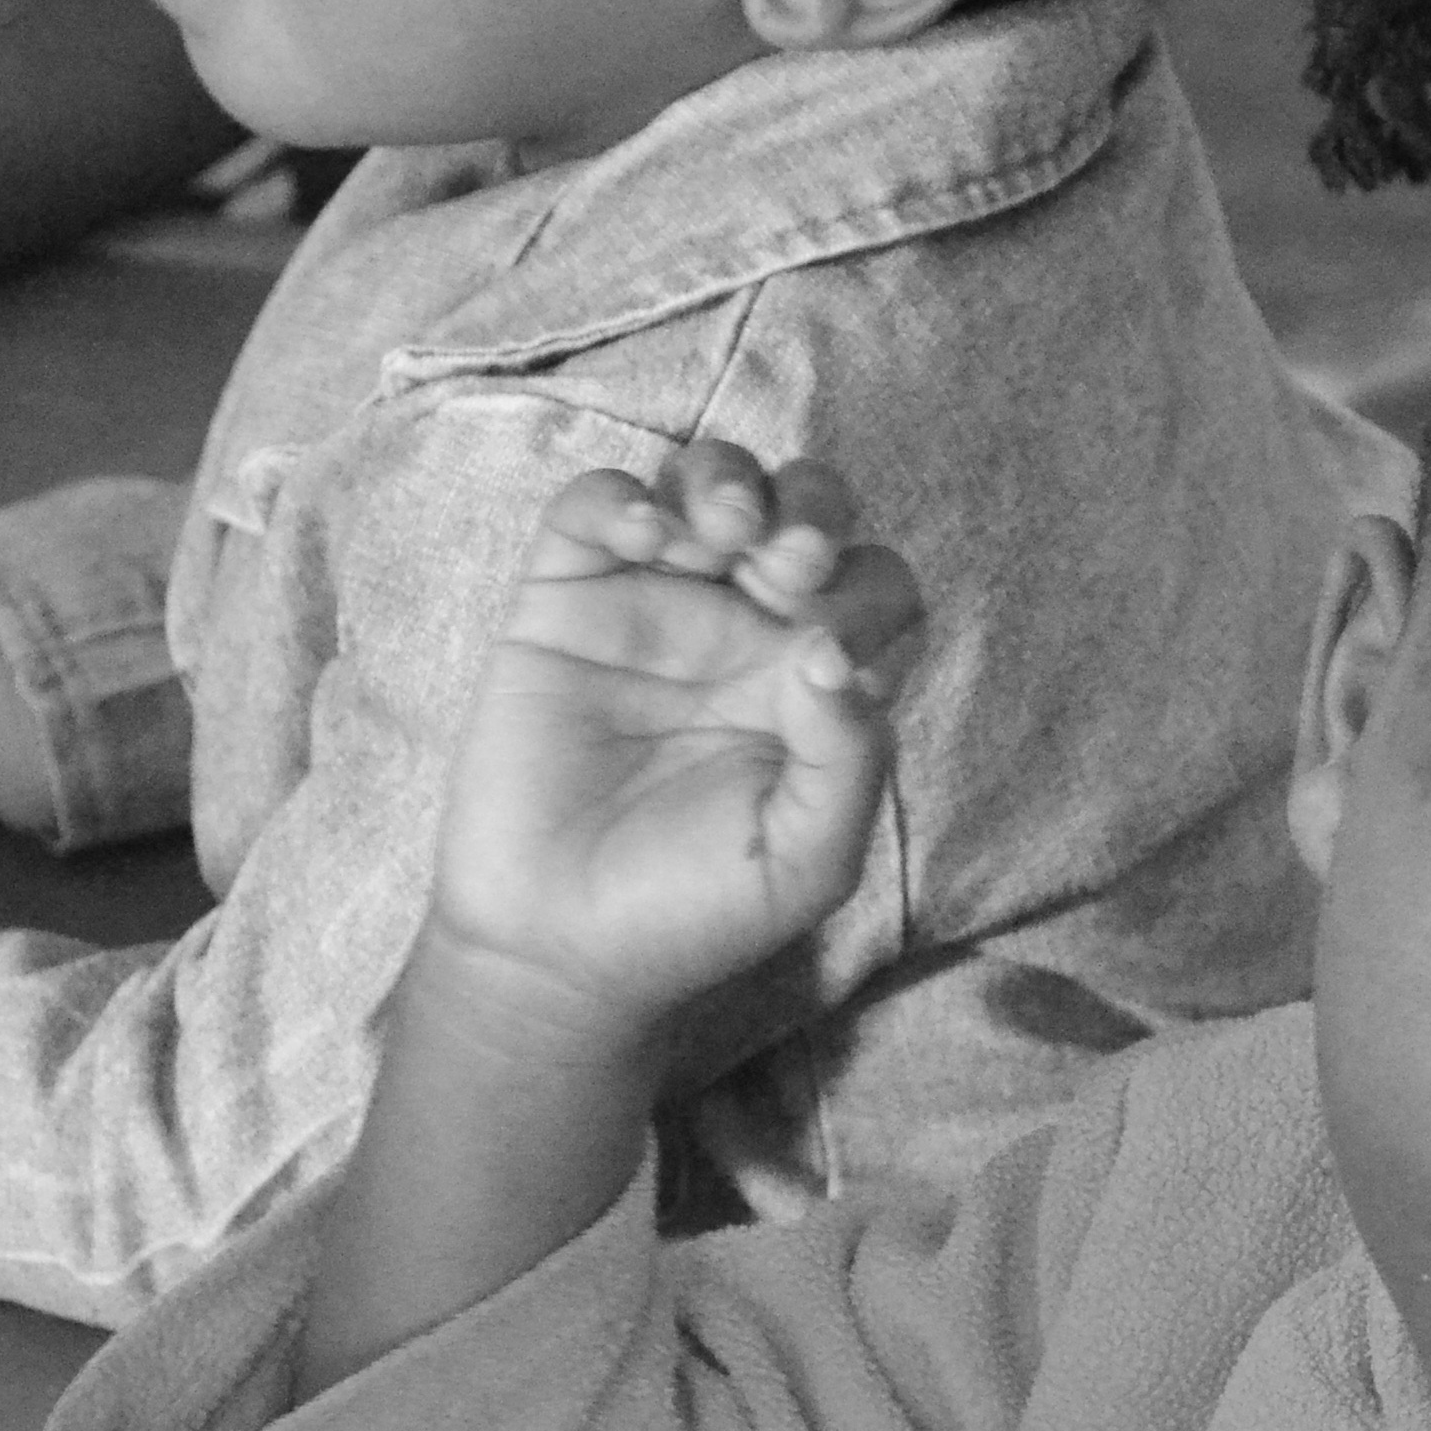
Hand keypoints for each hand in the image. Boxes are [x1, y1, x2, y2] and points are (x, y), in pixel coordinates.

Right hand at [424, 444, 921, 1046]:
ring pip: (708, 483)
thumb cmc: (690, 913)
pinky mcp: (565, 602)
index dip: (868, 590)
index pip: (876, 588)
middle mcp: (745, 630)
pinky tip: (644, 538)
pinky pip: (595, 506)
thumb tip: (836, 652)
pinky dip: (623, 498)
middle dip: (813, 512)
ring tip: (726, 529)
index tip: (827, 647)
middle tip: (789, 567)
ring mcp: (654, 606)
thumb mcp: (807, 859)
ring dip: (729, 480)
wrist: (554, 950)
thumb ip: (849, 757)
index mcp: (816, 683)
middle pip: (805, 510)